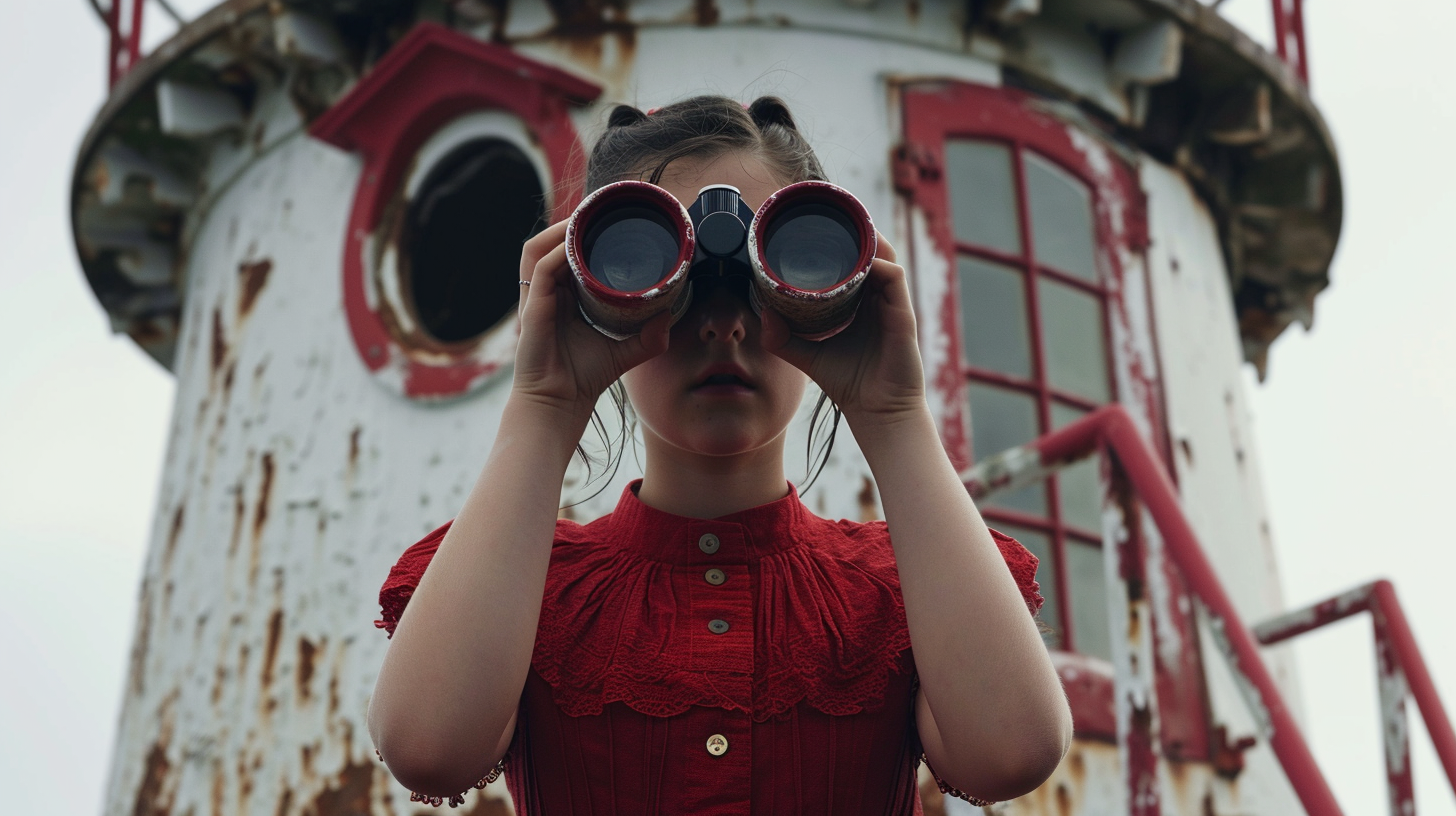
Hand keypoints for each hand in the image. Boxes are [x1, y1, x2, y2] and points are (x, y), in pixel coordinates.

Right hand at [512, 221, 671, 421]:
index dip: (584, 234)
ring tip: (586, 217)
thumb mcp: (625, 351)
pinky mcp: (532, 309)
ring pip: (539, 249)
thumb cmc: (584, 377)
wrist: (559, 403)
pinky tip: (577, 243)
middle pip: (552, 244)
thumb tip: (670, 315)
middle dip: (573, 222)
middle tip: (601, 207)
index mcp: (562, 297)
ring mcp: (536, 299)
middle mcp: (546, 293)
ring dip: (561, 230)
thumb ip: (649, 336)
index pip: (568, 255)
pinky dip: (558, 253)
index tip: (611, 219)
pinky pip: (541, 270)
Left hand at [759, 232, 927, 423]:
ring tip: (846, 219)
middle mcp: (878, 297)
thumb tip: (762, 313)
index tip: (816, 222)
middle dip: (852, 228)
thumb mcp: (808, 356)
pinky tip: (860, 256)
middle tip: (829, 210)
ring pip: (884, 255)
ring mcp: (892, 303)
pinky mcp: (903, 314)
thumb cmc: (850, 383)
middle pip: (869, 250)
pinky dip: (878, 263)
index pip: (853, 261)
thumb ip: (783, 338)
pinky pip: (893, 277)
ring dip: (866, 236)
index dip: (839, 240)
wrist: (879, 412)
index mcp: (860, 302)